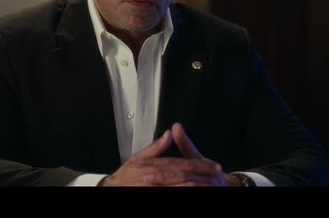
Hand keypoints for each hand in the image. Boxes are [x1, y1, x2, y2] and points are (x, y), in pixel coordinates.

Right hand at [99, 122, 237, 186]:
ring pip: (181, 186)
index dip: (200, 164)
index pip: (181, 163)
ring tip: (210, 184)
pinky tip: (193, 191)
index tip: (213, 166)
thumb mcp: (137, 159)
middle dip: (202, 174)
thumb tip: (169, 134)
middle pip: (184, 174)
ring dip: (196, 185)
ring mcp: (155, 187)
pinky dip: (183, 192)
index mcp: (153, 166)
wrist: (112, 188)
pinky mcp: (154, 194)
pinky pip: (172, 194)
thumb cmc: (123, 178)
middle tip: (217, 175)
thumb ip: (155, 147)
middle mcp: (155, 177)